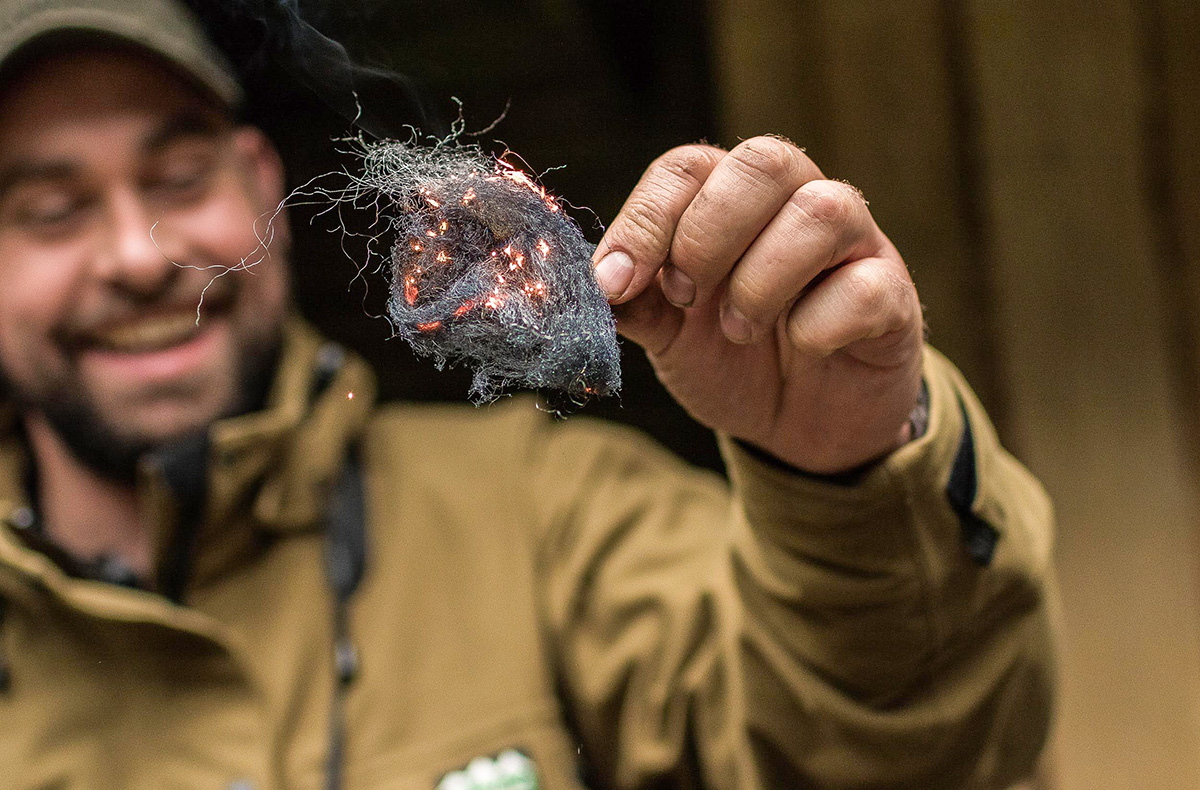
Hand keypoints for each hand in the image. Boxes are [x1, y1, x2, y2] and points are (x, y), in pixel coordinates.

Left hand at [593, 137, 923, 473]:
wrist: (800, 427)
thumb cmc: (734, 361)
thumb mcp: (668, 335)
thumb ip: (632, 302)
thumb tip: (587, 284)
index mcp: (732, 200)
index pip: (687, 165)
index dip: (646, 218)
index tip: (615, 281)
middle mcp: (797, 203)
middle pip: (763, 161)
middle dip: (707, 234)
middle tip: (684, 297)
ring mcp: (855, 245)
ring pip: (824, 210)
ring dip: (762, 278)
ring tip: (737, 330)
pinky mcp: (893, 296)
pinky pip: (867, 286)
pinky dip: (819, 323)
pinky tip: (801, 347)